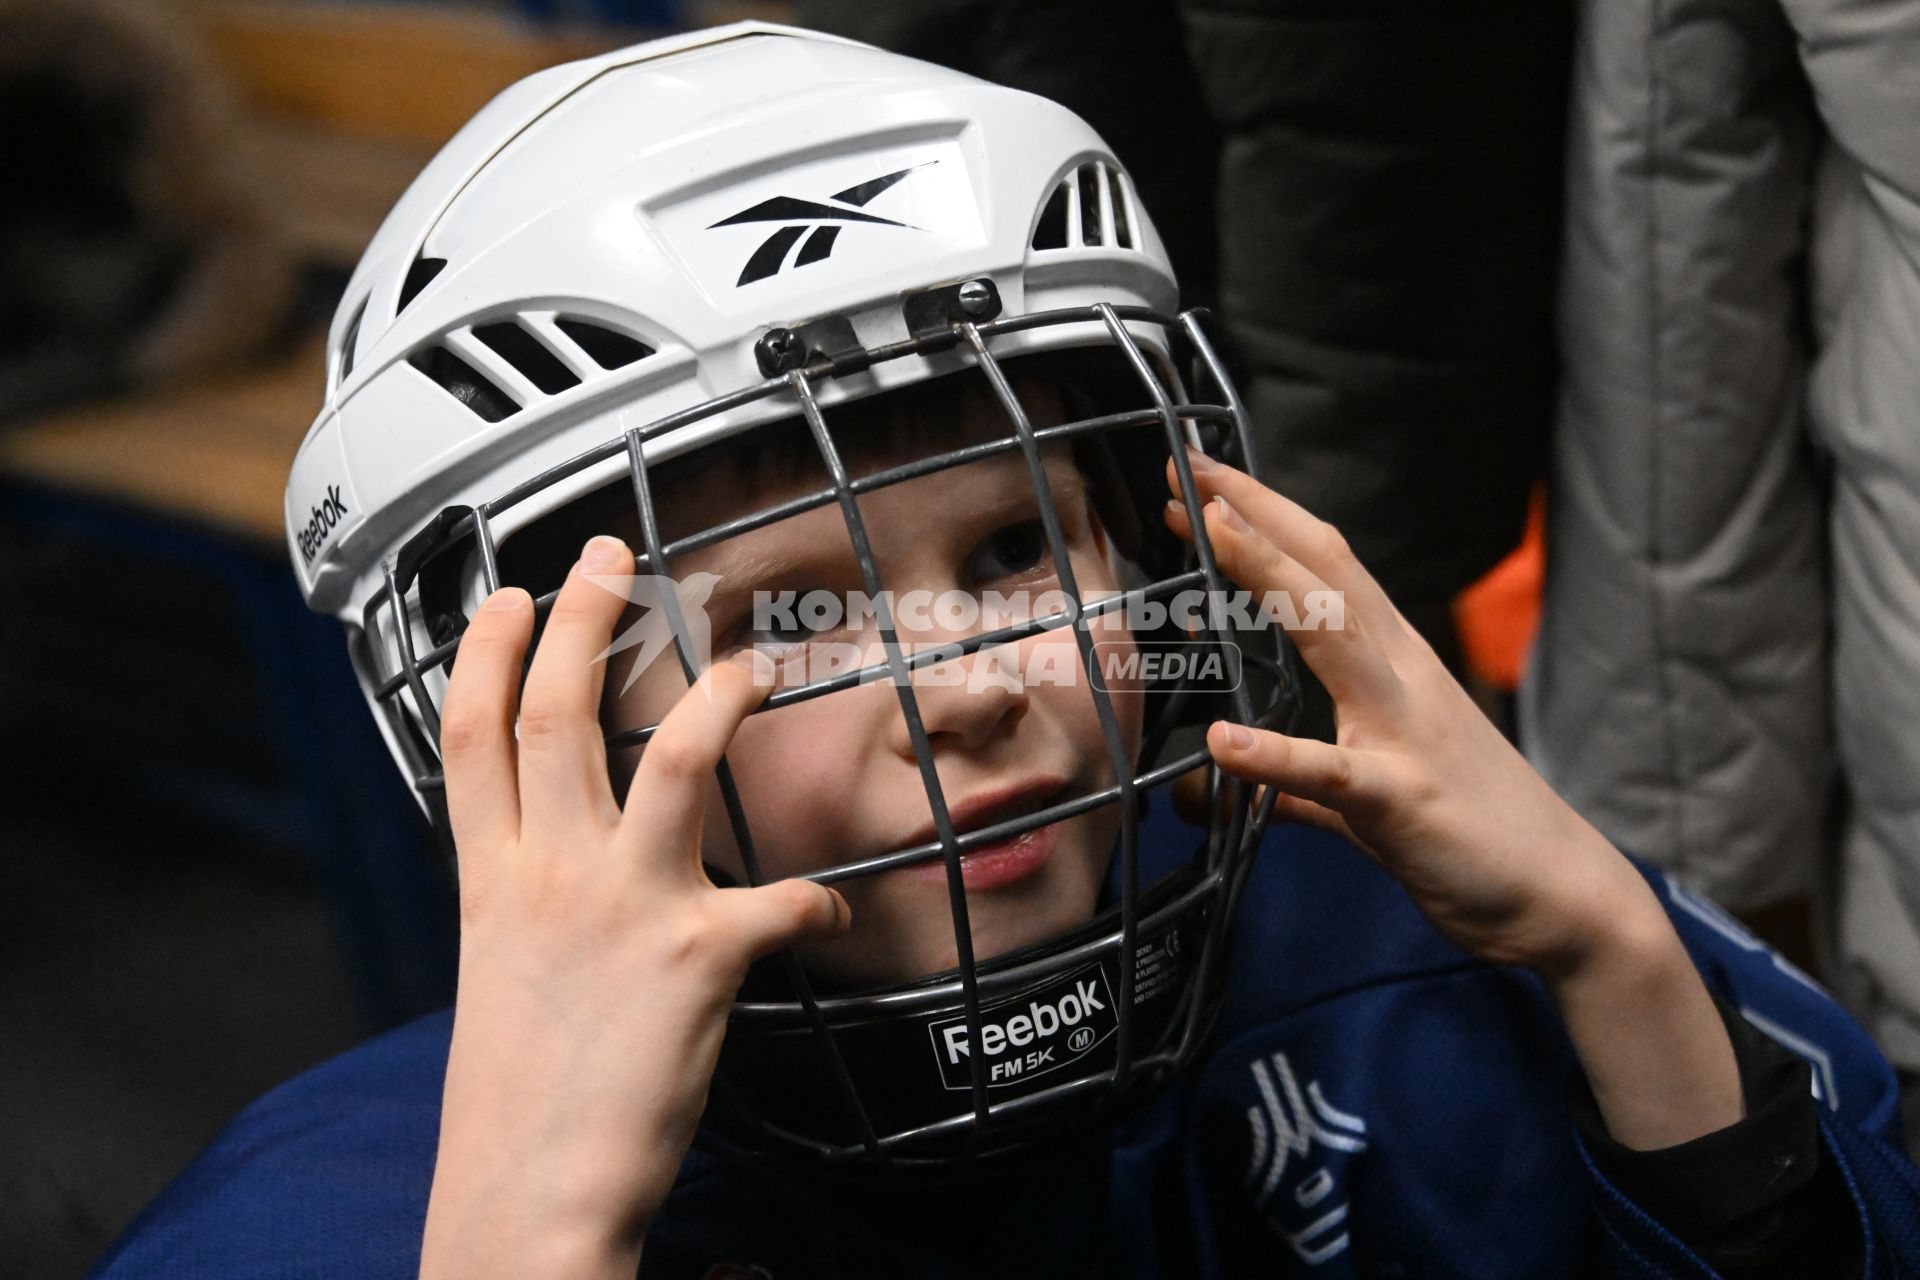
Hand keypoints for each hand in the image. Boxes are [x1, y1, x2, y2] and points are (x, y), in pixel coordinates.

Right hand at [420, 535, 849, 1278]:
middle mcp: (551, 877)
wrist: (529, 1193)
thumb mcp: (498, 973)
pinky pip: (784, 900)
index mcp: (492, 882)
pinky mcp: (699, 955)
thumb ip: (527, 899)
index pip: (473, 739)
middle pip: (561, 716)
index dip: (490, 655)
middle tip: (611, 555)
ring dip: (715, 696)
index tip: (509, 594)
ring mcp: (625, 907)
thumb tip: (557, 862)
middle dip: (584, 620)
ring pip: (673, 759)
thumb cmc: (517, 1093)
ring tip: (747, 661)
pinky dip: (822, 898)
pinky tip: (843, 904)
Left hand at [1166, 453, 1740, 1148]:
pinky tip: (1222, 743)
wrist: (1563, 899)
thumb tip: (1211, 790)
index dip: (1264, 519)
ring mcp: (1405, 733)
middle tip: (1183, 469)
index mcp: (1394, 665)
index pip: (1325, 567)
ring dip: (1269, 579)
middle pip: (1326, 573)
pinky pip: (1331, 773)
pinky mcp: (1401, 800)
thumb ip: (1291, 785)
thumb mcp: (1365, 797)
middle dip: (1254, 517)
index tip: (1201, 480)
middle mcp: (1402, 679)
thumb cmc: (1470, 836)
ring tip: (1207, 535)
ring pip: (1333, 636)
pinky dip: (1275, 756)